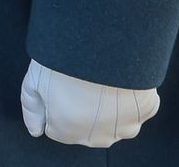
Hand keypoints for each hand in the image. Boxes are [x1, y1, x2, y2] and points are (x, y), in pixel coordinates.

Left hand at [20, 59, 158, 147]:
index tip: (58, 87)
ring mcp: (126, 126)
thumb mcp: (33, 82)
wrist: (105, 41)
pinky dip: (128, 98)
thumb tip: (36, 131)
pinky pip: (135, 109)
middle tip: (78, 82)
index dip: (55, 106)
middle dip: (80, 110)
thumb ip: (31, 111)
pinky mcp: (147, 111)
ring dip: (106, 108)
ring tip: (98, 80)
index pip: (57, 128)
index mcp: (69, 131)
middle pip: (85, 128)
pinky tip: (118, 79)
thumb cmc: (64, 60)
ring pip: (112, 123)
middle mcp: (99, 136)